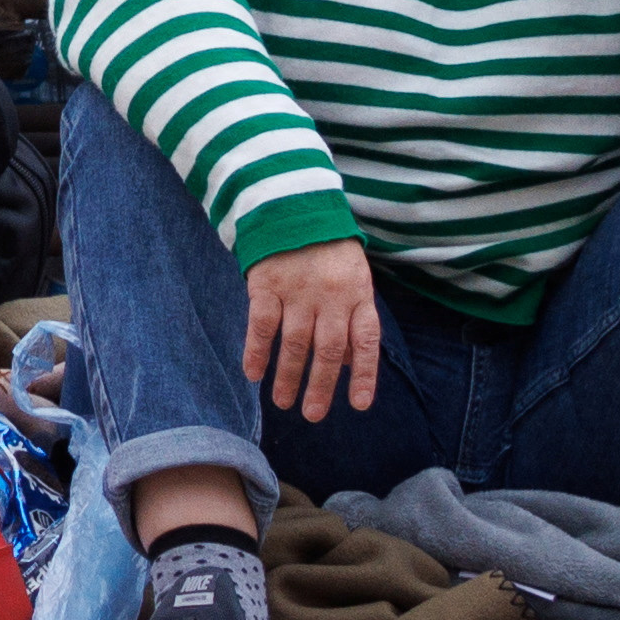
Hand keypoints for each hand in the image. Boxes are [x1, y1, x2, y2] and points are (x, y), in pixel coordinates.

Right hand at [242, 238, 384, 426]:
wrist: (293, 203)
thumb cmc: (328, 249)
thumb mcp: (354, 277)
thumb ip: (353, 317)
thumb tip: (344, 365)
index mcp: (358, 294)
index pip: (366, 340)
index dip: (363, 374)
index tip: (358, 405)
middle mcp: (331, 295)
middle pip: (328, 349)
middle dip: (320, 386)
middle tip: (313, 416)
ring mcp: (298, 290)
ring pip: (296, 342)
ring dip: (288, 376)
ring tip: (283, 402)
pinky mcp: (267, 284)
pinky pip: (262, 324)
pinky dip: (257, 351)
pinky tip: (253, 373)